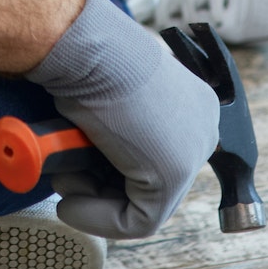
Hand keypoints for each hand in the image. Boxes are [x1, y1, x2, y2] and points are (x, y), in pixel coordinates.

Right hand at [26, 0, 218, 239]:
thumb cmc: (85, 57)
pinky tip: (70, 202)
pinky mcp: (172, 175)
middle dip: (103, 189)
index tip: (79, 167)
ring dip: (94, 203)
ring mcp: (190, 151)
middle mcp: (201, 125)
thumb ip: (112, 130)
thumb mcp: (107, 95)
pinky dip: (97, 219)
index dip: (112, 170)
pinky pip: (136, 221)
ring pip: (143, 204)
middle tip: (69, 177)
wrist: (86, 47)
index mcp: (191, 102)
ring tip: (66, 181)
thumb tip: (89, 166)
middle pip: (152, 181)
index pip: (156, 155)